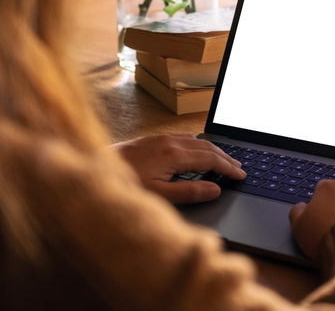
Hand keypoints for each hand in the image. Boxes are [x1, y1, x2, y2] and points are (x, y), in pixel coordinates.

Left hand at [113, 135, 245, 203]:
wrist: (93, 168)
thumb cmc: (124, 185)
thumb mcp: (159, 195)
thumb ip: (189, 192)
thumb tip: (215, 188)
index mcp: (174, 155)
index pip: (211, 159)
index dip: (228, 168)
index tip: (241, 175)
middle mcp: (170, 142)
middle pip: (207, 147)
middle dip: (226, 157)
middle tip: (239, 167)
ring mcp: (160, 138)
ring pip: (196, 140)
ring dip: (213, 150)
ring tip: (224, 160)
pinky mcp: (152, 139)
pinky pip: (184, 138)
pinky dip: (199, 145)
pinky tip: (198, 151)